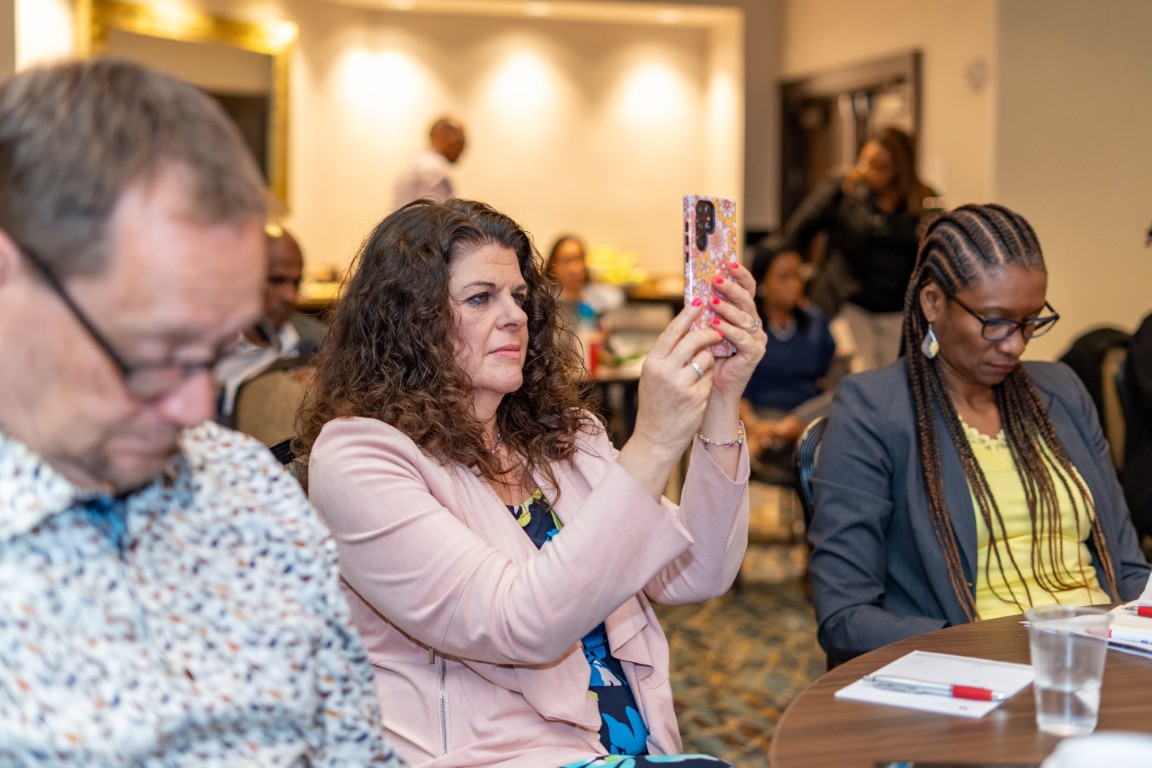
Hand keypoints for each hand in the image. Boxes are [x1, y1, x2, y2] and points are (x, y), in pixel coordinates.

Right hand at [626, 302, 724, 459]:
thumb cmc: (655, 404)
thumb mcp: (652, 376)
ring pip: (705, 358)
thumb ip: (666, 355)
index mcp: (652, 363)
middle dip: (708, 333)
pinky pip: (710, 377)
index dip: (687, 315)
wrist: (656, 438)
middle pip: (693, 340)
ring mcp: (682, 385)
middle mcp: (665, 372)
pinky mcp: (697, 398)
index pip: (672, 332)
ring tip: (701, 369)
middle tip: (717, 331)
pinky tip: (701, 388)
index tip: (699, 303)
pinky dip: (709, 378)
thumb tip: (685, 329)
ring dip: (708, 359)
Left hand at [703, 262, 766, 402]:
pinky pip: (742, 338)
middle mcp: (754, 324)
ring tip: (712, 302)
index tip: (728, 261)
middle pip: (747, 300)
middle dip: (731, 288)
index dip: (740, 274)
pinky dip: (728, 330)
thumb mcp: (705, 327)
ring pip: (745, 318)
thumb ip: (705, 309)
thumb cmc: (708, 356)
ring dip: (727, 308)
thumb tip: (694, 286)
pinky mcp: (755, 353)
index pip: (747, 289)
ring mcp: (757, 338)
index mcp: (744, 314)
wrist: (713, 387)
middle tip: (715, 280)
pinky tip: (715, 325)